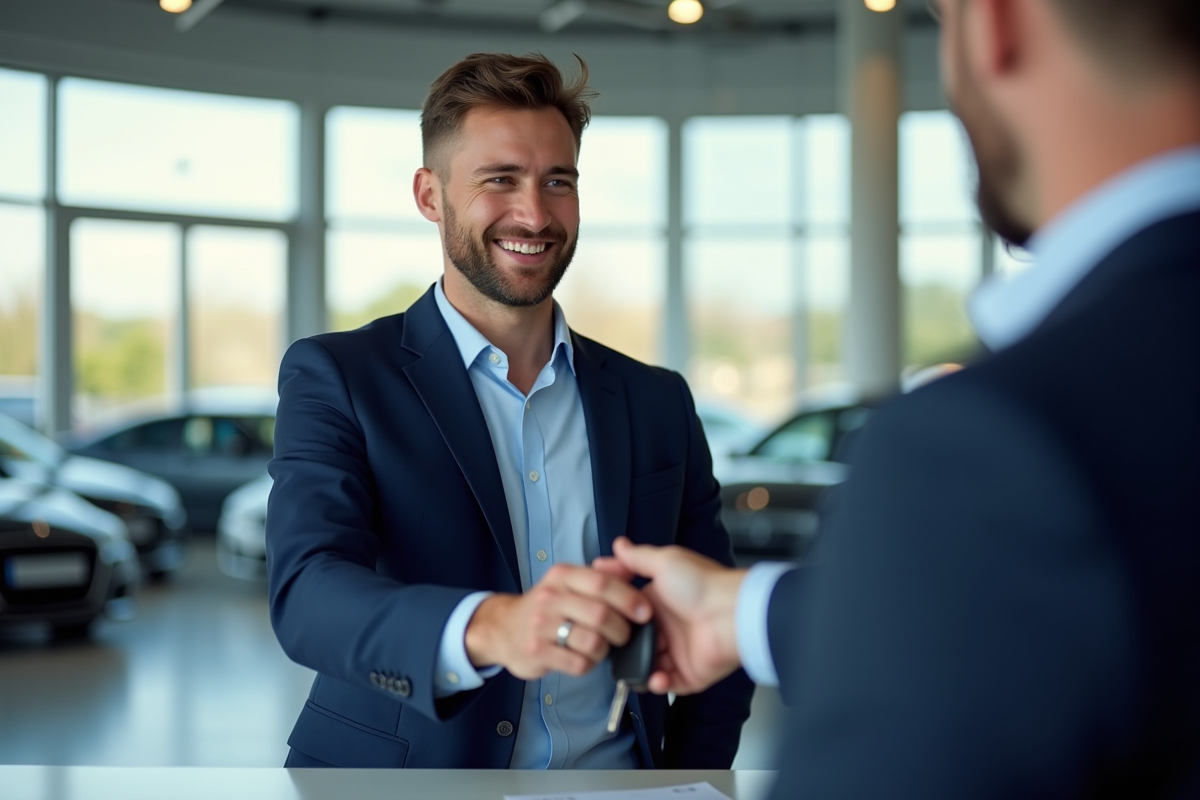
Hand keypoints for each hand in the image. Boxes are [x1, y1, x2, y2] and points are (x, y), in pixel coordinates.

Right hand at [464, 563, 651, 680]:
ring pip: (592, 642)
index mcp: (563, 575)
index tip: (646, 612)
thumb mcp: (571, 581)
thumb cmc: (548, 606)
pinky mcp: (537, 653)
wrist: (504, 628)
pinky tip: (584, 657)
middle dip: (622, 629)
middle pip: (600, 615)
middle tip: (625, 635)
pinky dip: (589, 664)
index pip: (602, 583)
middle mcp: (550, 597)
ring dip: (606, 649)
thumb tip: (632, 566)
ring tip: (602, 647)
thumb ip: (604, 575)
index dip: (629, 598)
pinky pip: (578, 663)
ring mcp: (541, 626)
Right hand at [592, 537, 745, 695]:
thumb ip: (637, 558)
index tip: (601, 620)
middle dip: (625, 648)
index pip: (631, 613)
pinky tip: (655, 678)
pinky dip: (660, 684)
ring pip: (651, 666)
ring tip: (633, 667)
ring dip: (640, 669)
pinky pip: (670, 684)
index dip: (617, 617)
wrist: (731, 613)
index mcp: (662, 603)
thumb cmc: (702, 585)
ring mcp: (681, 652)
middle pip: (639, 642)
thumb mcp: (665, 562)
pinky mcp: (691, 673)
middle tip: (615, 648)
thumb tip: (618, 545)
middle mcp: (670, 628)